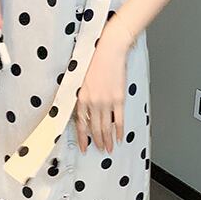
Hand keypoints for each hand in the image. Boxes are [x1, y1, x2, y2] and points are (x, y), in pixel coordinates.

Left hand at [74, 18, 134, 153]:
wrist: (109, 49)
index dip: (83, 138)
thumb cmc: (94, 59)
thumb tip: (82, 108)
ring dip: (108, 139)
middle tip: (100, 150)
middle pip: (94, 128)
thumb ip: (81, 94)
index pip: (80, 124)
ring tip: (109, 149)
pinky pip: (119, 119)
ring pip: (106, 126)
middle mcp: (92, 102)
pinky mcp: (119, 98)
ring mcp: (106, 102)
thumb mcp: (80, 77)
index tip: (84, 148)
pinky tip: (120, 137)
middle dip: (97, 141)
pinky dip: (120, 130)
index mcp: (81, 97)